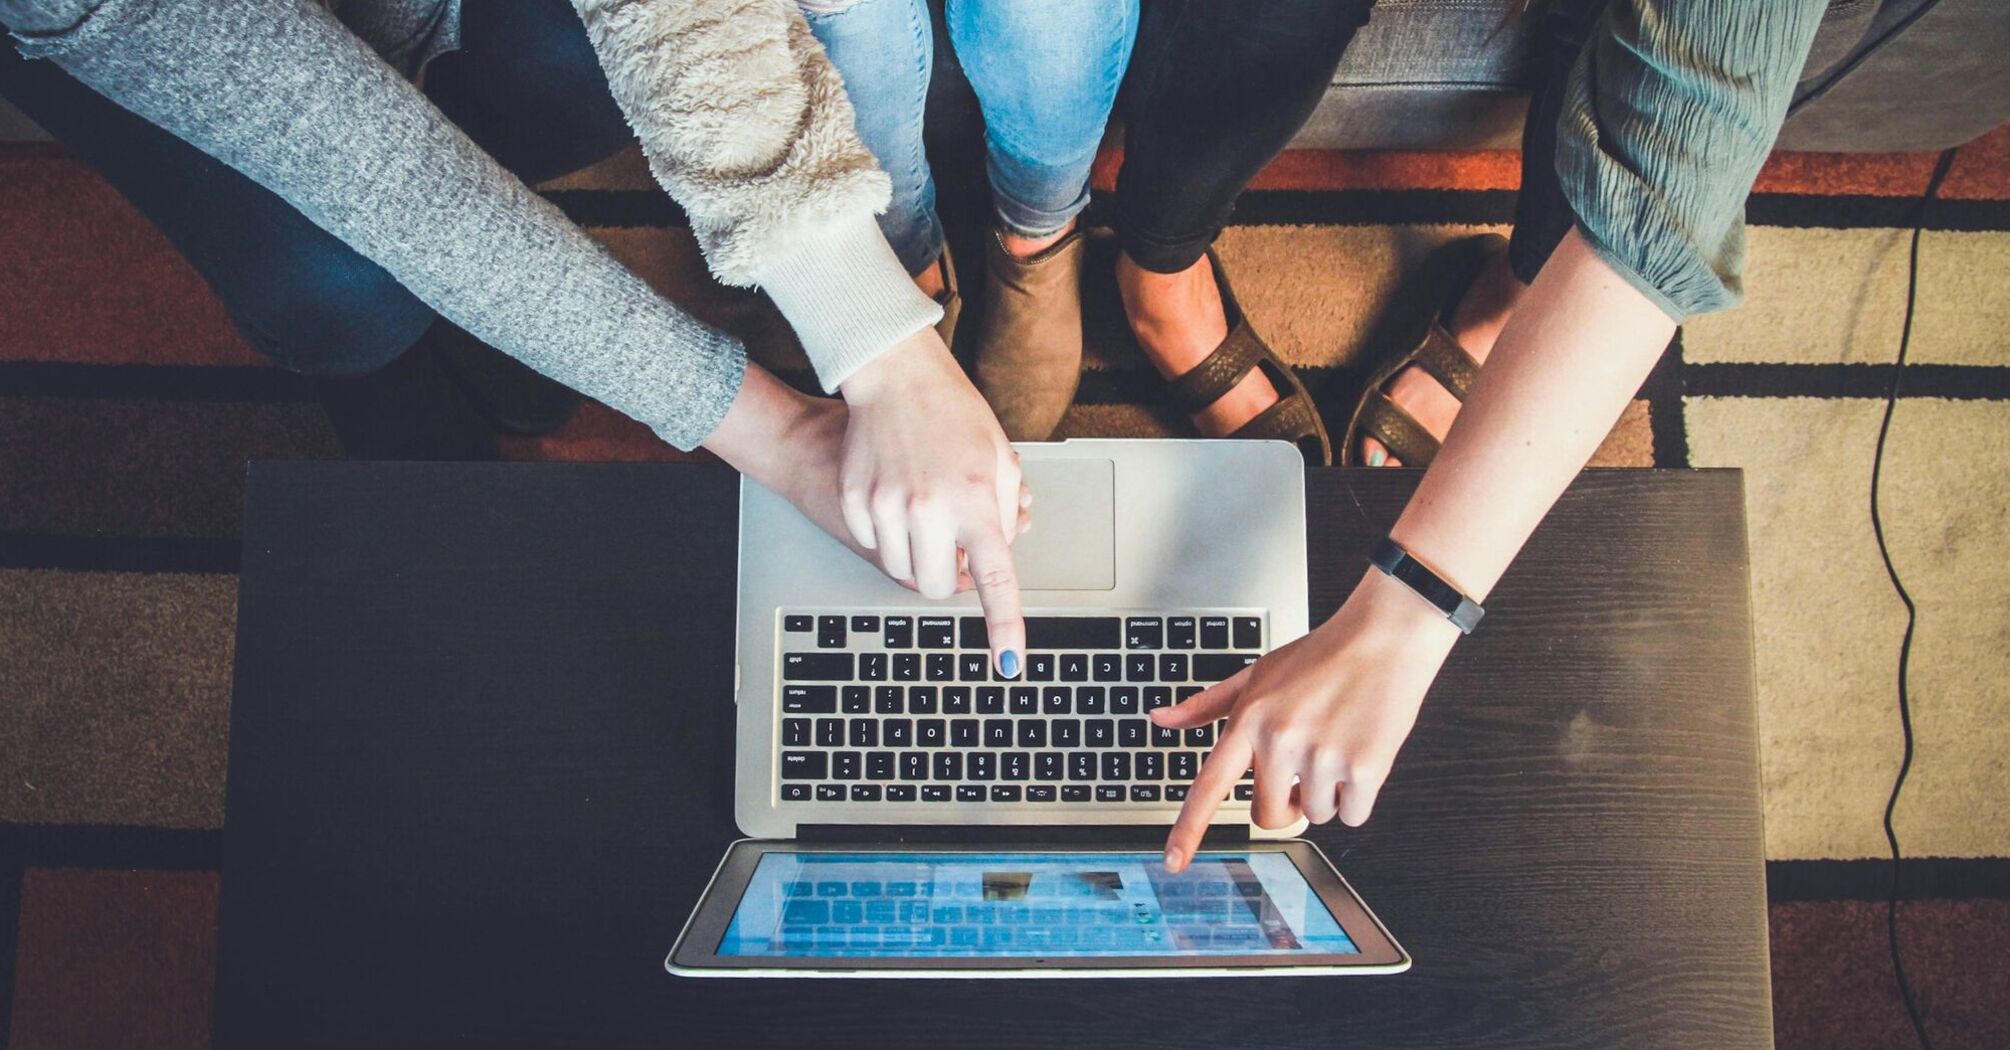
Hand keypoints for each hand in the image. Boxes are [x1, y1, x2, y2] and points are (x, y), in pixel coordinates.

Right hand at [838, 328, 1028, 674]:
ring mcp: (886, 506)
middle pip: (936, 587)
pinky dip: (887, 534)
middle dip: (947, 577)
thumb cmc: (953, 413)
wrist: (895, 376)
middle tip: (953, 546)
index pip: (995, 578)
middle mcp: (930, 508)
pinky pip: (873, 545)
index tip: (1009, 663)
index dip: (1004, 626)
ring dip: (917, 555)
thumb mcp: (1000, 459)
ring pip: (901, 571)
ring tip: (925, 512)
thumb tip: (997, 555)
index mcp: (976, 500)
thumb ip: (1006, 513)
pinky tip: (896, 495)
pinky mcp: (855, 500)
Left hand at [1154, 568, 1461, 870]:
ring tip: (1336, 745)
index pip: (1210, 785)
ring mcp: (1322, 756)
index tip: (1174, 861)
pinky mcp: (1364, 768)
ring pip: (1315, 815)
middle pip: (1269, 816)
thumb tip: (1161, 719)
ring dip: (1327, 793)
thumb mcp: (1256, 673)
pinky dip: (1358, 796)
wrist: (1385, 638)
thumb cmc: (1321, 656)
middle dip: (1286, 804)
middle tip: (1303, 770)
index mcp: (1249, 720)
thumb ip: (1207, 705)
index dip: (1189, 828)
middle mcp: (1281, 741)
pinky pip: (1352, 815)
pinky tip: (1360, 753)